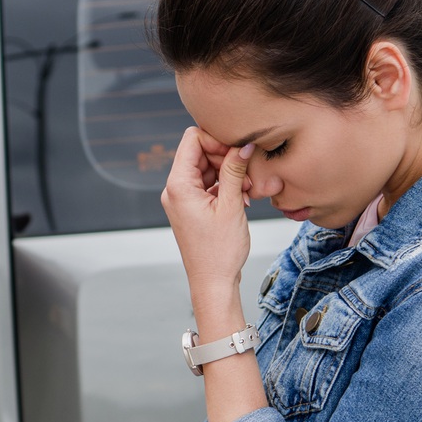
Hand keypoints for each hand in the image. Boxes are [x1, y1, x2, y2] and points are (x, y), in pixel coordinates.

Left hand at [162, 127, 251, 315]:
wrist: (212, 283)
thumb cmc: (219, 251)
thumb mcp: (231, 206)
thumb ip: (235, 171)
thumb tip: (243, 144)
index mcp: (178, 185)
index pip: (192, 139)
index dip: (217, 140)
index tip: (238, 154)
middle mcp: (174, 189)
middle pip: (199, 152)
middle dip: (225, 158)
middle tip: (246, 176)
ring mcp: (182, 199)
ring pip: (206, 168)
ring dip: (228, 173)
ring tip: (247, 191)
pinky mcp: (191, 207)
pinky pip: (207, 184)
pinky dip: (225, 186)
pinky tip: (242, 198)